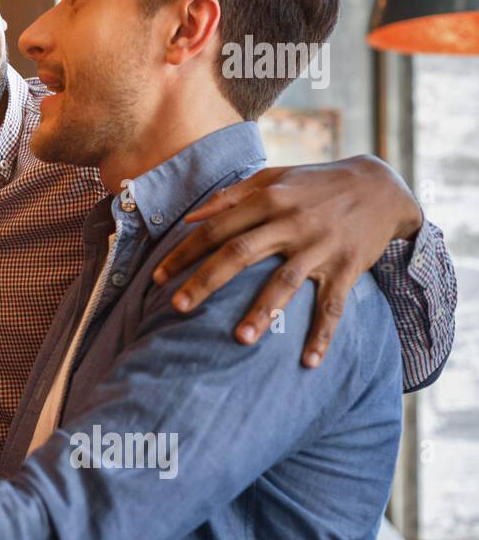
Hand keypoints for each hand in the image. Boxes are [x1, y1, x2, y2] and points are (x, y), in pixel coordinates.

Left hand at [153, 155, 422, 367]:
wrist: (382, 186)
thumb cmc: (314, 183)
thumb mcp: (273, 178)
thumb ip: (230, 196)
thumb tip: (190, 219)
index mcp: (268, 199)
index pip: (216, 229)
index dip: (184, 253)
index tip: (157, 278)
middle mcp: (291, 222)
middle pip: (240, 253)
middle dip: (206, 281)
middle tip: (177, 308)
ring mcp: (320, 247)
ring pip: (285, 282)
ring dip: (262, 312)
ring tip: (239, 340)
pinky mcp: (347, 267)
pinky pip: (333, 306)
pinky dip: (322, 334)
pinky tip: (309, 362)